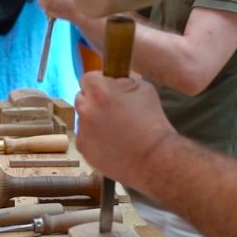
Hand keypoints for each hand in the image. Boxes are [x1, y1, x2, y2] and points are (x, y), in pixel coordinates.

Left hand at [74, 71, 176, 186]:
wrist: (154, 159)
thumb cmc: (153, 123)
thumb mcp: (144, 89)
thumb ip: (123, 82)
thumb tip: (114, 81)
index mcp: (100, 92)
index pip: (88, 78)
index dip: (100, 82)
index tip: (108, 89)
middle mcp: (86, 109)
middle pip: (82, 97)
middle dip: (94, 100)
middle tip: (113, 110)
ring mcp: (82, 130)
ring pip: (83, 118)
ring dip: (94, 120)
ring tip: (116, 130)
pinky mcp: (83, 148)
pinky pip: (85, 137)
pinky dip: (95, 138)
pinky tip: (112, 143)